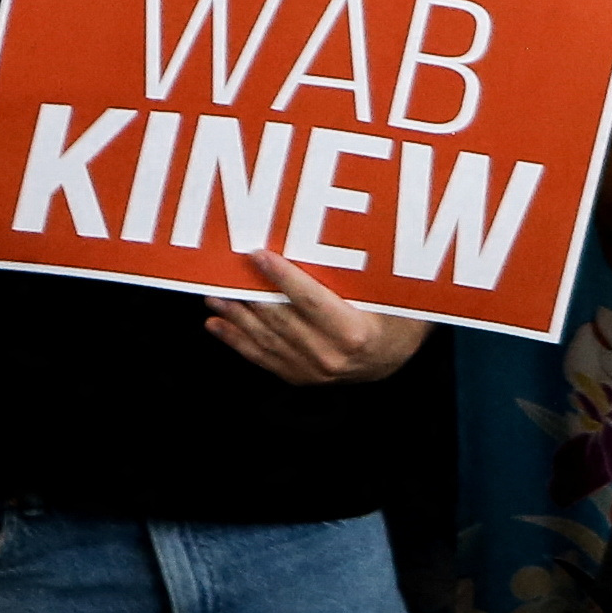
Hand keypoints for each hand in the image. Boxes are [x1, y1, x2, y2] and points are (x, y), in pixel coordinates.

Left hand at [209, 252, 429, 384]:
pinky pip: (262, 358)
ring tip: (214, 295)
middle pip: (279, 320)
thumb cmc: (397, 317)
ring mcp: (312, 372)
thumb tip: (342, 236)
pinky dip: (236, 341)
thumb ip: (365, 272)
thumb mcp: (391, 294)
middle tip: (222, 272)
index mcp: (354, 334)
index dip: (283, 276)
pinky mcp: (300, 377)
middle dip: (248, 295)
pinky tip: (217, 325)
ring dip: (235, 316)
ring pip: (265, 339)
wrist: (397, 359)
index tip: (259, 255)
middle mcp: (330, 357)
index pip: (310, 300)